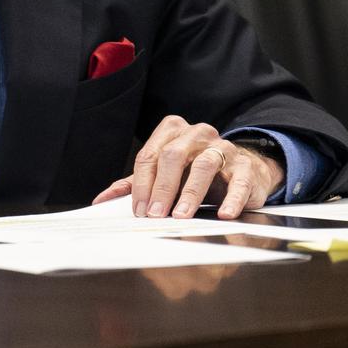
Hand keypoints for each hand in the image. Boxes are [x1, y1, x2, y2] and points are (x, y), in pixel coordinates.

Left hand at [92, 115, 283, 219]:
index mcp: (173, 132)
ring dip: (191, 193)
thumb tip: (102, 200)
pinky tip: (224, 214)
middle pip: (174, 155)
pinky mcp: (246, 167)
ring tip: (181, 215)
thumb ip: (135, 183)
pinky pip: (239, 179)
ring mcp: (223, 148)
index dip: (142, 184)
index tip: (139, 211)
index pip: (151, 155)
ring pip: (205, 164)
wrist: (242, 171)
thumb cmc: (195, 173)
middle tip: (155, 214)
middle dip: (162, 187)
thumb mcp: (164, 174)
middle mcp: (198, 134)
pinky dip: (232, 197)